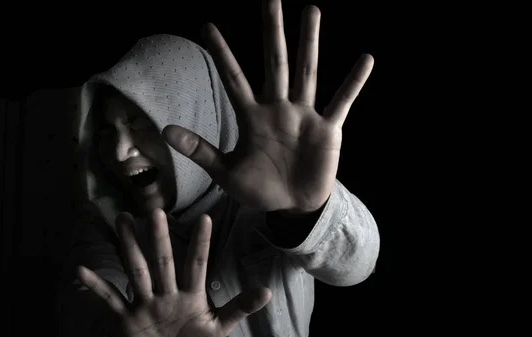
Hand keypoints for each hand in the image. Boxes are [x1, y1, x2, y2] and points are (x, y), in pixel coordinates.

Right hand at [78, 209, 270, 336]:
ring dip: (129, 248)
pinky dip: (96, 288)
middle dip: (158, 238)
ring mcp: (147, 305)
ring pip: (137, 271)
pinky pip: (111, 301)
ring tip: (122, 221)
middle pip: (163, 261)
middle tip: (153, 210)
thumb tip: (267, 291)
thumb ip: (240, 307)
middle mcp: (167, 294)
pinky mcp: (128, 320)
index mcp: (191, 296)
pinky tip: (82, 270)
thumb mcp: (220, 327)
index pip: (197, 264)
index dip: (202, 243)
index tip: (206, 218)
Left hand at [163, 0, 373, 213]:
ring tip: (311, 11)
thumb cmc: (260, 189)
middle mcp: (279, 108)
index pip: (234, 78)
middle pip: (274, 62)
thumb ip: (200, 149)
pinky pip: (342, 101)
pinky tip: (365, 59)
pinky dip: (353, 82)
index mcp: (253, 116)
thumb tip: (165, 130)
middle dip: (272, 31)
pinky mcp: (328, 129)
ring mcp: (304, 116)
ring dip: (309, 43)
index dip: (222, 53)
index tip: (207, 26)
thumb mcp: (226, 172)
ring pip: (307, 72)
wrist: (292, 207)